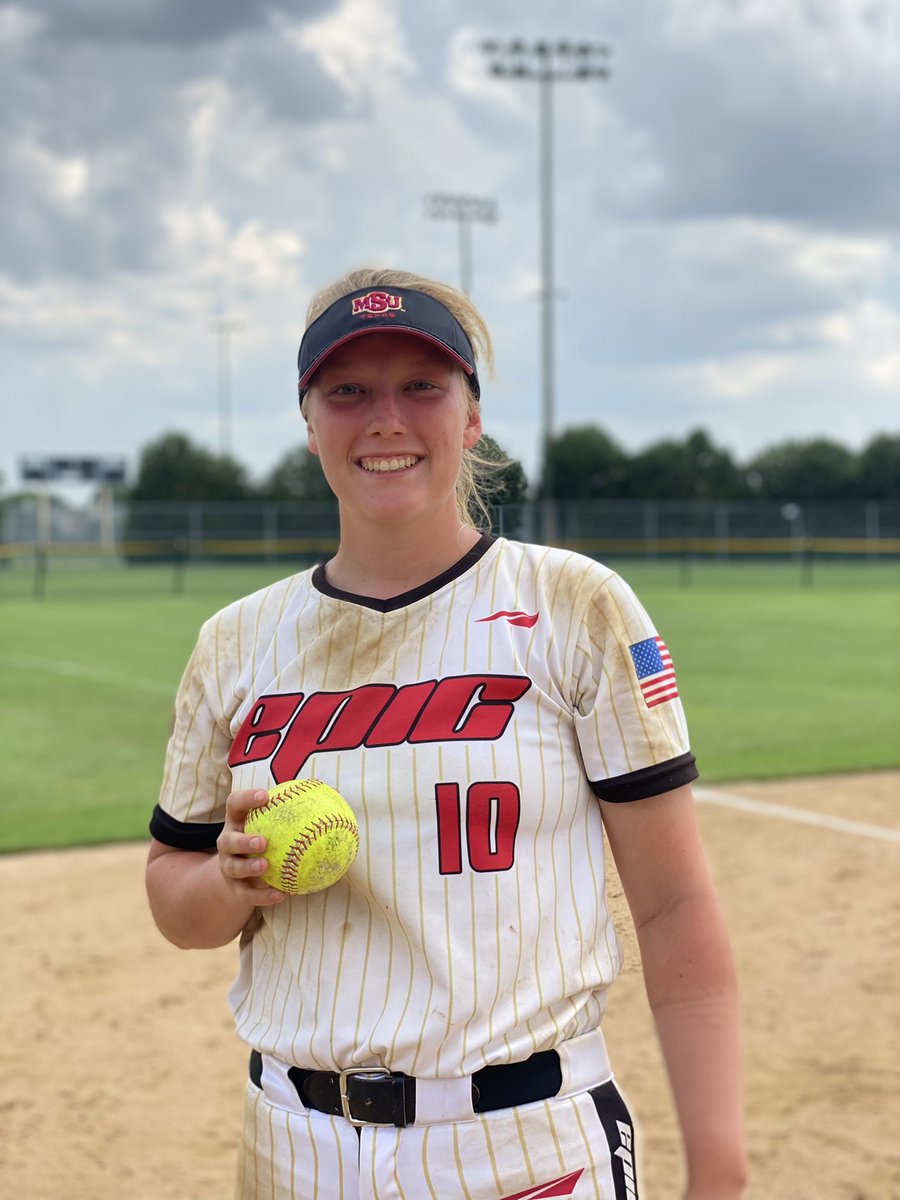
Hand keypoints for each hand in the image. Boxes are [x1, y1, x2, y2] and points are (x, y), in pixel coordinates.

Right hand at [215, 788, 285, 907]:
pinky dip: (262, 896)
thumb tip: (330, 799)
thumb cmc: (266, 840)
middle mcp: (228, 842)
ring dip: (249, 868)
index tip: (265, 796)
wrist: (244, 876)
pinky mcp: (234, 889)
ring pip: (233, 868)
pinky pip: (246, 894)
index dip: (247, 798)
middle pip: (228, 840)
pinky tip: (281, 895)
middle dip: (244, 841)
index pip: (235, 804)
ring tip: (266, 867)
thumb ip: (294, 812)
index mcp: (237, 821)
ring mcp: (228, 866)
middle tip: (263, 841)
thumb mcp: (274, 825)